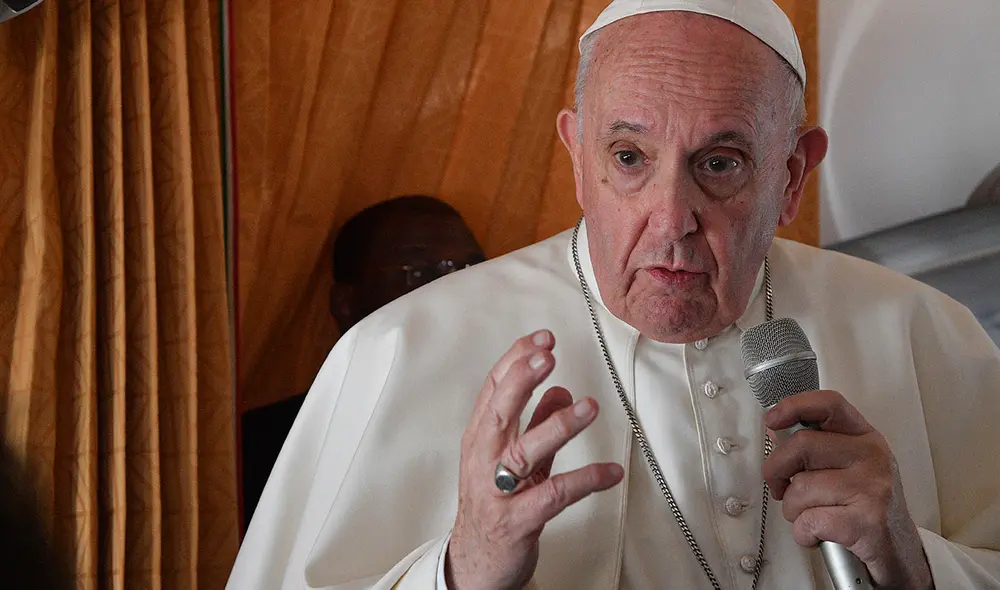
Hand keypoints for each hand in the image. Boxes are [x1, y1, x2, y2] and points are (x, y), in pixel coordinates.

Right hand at [446, 330, 624, 589]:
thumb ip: (533, 423)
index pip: (492, 390)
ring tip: (588, 406)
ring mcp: (498, 492)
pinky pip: (553, 496)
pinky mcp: (517, 522)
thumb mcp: (510, 459)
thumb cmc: (492, 505)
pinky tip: (610, 471)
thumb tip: (558, 390)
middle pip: (499, 412)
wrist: (474, 564)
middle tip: (548, 355)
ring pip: (525, 452)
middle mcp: (483, 461)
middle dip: (522, 380)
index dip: (515, 361)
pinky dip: (584, 481)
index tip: (542, 339)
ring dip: (557, 425)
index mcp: (480, 439)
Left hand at [763, 390, 932, 589]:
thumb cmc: (864, 504)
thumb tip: (776, 428)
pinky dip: (803, 533)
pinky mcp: (866, 521)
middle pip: (801, 445)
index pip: (829, 404)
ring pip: (799, 488)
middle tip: (780, 487)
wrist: (898, 549)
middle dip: (776, 470)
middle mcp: (871, 456)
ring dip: (792, 509)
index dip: (795, 406)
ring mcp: (871, 487)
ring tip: (811, 514)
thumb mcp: (846, 465)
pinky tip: (818, 533)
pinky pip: (808, 521)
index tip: (773, 419)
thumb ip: (814, 445)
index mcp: (864, 437)